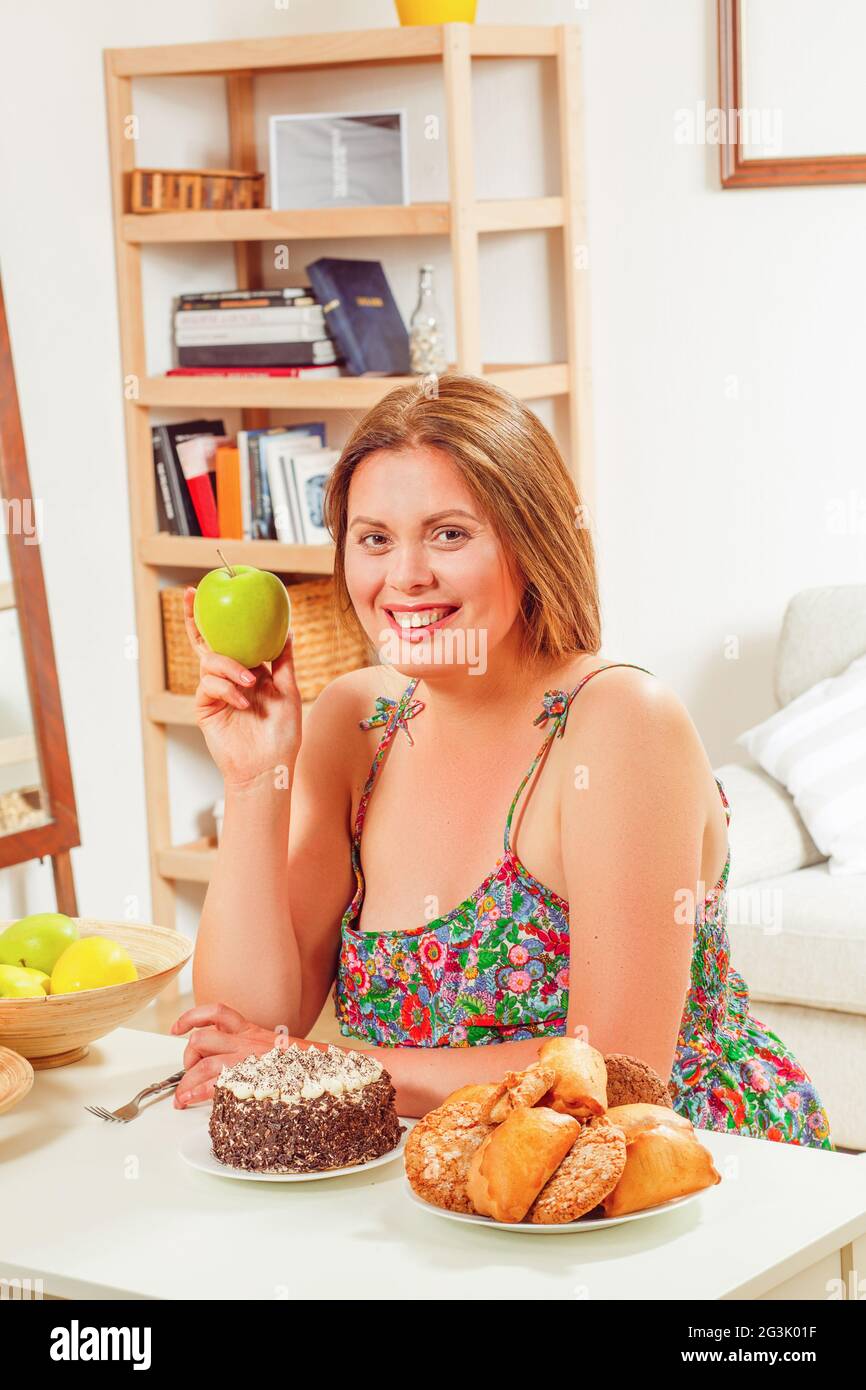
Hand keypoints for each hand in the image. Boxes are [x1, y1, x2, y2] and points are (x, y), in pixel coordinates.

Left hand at [170, 1002, 321, 1106]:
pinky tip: (188, 1100)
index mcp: (251, 1030)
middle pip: (201, 1039)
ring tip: (184, 1095)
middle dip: (187, 1058)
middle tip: (188, 1073)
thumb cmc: (302, 1063)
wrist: (326, 1068)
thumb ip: (254, 1050)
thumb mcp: (276, 1048)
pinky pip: (213, 1084)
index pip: (216, 1013)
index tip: (176, 1028)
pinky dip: (195, 1093)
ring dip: (187, 1080)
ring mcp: (245, 1059)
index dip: (190, 1018)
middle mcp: (245, 1041)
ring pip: (202, 1062)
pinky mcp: (248, 1077)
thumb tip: (232, 1065)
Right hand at [183, 586, 302, 789]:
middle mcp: (229, 678)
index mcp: (249, 671)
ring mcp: (215, 691)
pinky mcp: (205, 706)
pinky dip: (227, 689)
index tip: (213, 591)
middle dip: (196, 619)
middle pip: (207, 643)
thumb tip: (287, 630)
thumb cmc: (281, 734)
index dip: (221, 618)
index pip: (233, 640)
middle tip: (191, 597)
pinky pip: (209, 685)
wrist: (269, 766)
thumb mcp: (289, 691)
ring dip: (230, 668)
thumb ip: (283, 661)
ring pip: (211, 662)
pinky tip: (243, 701)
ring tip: (249, 683)